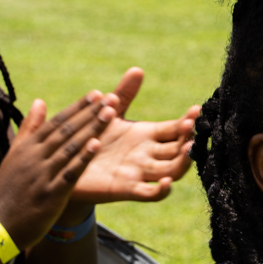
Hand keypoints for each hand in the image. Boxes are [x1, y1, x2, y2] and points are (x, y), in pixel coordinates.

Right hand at [0, 94, 116, 249]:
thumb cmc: (10, 190)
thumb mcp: (15, 156)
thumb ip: (30, 129)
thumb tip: (41, 101)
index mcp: (27, 147)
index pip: (57, 122)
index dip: (79, 107)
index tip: (98, 93)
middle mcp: (34, 157)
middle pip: (66, 130)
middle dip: (90, 113)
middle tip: (111, 98)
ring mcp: (42, 175)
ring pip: (71, 147)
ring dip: (92, 128)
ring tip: (111, 113)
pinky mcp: (50, 194)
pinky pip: (70, 172)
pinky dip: (83, 158)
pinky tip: (97, 144)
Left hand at [71, 71, 198, 204]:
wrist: (66, 168)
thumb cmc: (91, 139)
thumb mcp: (108, 115)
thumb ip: (125, 95)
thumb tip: (137, 70)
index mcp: (148, 135)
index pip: (175, 128)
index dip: (187, 121)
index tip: (196, 110)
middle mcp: (149, 155)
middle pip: (179, 149)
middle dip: (188, 139)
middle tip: (190, 127)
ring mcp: (140, 173)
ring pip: (172, 170)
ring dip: (183, 162)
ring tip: (188, 149)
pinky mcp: (126, 189)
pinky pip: (150, 193)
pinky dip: (161, 191)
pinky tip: (167, 183)